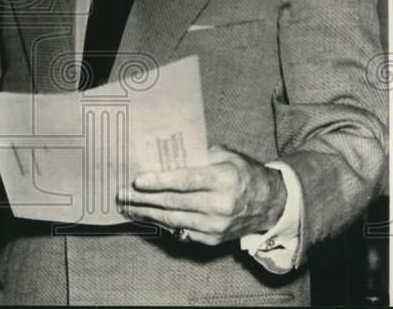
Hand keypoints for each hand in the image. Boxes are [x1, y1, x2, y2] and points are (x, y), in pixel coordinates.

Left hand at [117, 145, 286, 245]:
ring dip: (146, 212)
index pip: (185, 181)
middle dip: (144, 198)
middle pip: (173, 202)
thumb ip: (199, 154)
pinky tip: (146, 216)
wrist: (270, 204)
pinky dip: (161, 223)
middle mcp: (219, 205)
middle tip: (122, 193)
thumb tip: (167, 152)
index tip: (137, 179)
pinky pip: (181, 231)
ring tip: (127, 206)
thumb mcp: (227, 155)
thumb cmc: (243, 173)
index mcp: (223, 180)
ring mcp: (215, 225)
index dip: (159, 180)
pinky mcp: (212, 239)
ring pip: (173, 219)